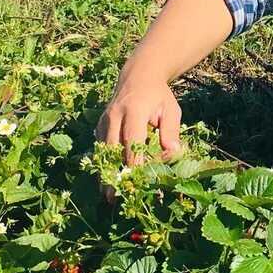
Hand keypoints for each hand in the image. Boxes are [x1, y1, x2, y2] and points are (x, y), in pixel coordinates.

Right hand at [97, 73, 182, 196]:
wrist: (138, 75)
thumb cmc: (158, 95)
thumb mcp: (171, 109)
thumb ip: (171, 132)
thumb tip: (173, 154)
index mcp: (133, 110)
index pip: (132, 140)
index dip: (133, 162)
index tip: (135, 181)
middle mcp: (114, 115)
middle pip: (112, 148)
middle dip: (113, 173)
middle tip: (114, 196)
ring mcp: (104, 120)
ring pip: (102, 150)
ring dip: (105, 172)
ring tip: (108, 195)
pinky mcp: (100, 125)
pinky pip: (100, 147)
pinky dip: (104, 163)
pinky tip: (107, 181)